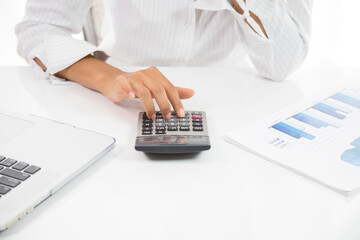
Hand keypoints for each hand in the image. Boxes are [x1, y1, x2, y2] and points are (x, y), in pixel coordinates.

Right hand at [37, 55, 193, 118]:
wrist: (114, 81)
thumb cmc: (136, 86)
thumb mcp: (156, 88)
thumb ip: (173, 91)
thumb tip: (191, 92)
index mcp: (155, 74)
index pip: (170, 88)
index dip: (176, 101)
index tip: (181, 113)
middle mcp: (145, 74)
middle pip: (159, 90)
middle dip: (165, 105)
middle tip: (168, 116)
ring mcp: (133, 77)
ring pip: (144, 91)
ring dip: (150, 106)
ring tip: (153, 116)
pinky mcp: (121, 81)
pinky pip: (126, 85)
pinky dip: (129, 91)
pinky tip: (131, 97)